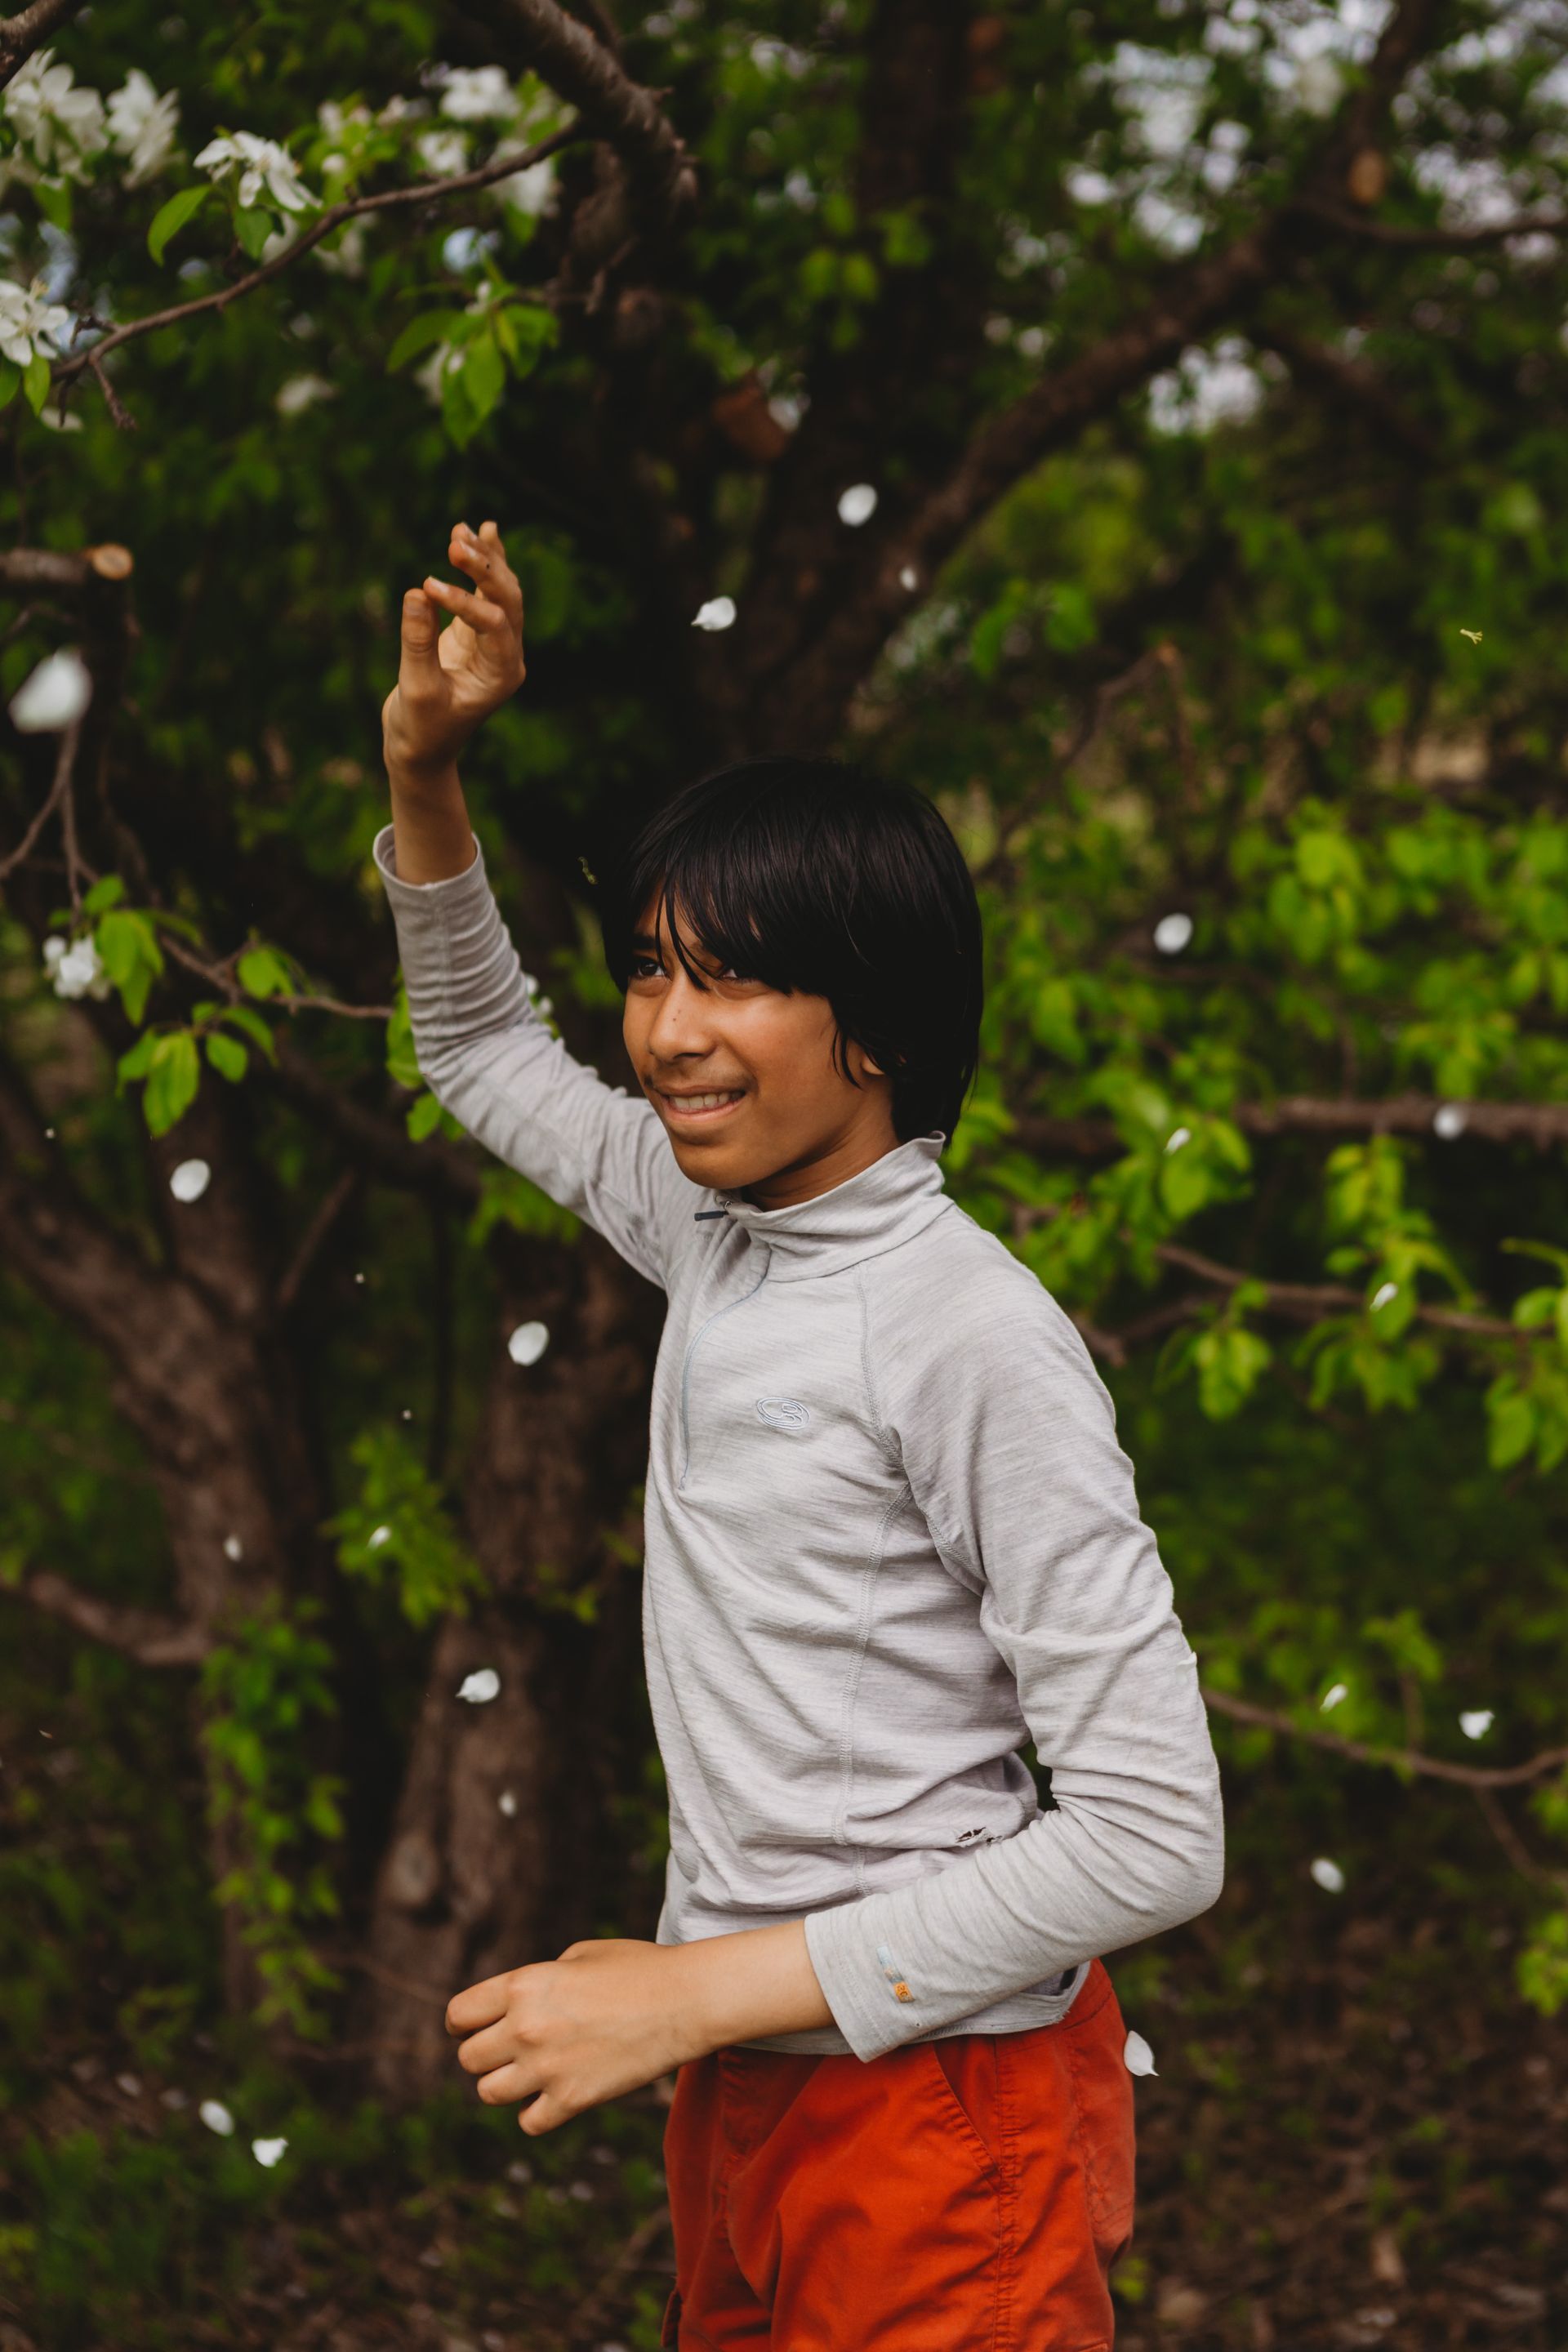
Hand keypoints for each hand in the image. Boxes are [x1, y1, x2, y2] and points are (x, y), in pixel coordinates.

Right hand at [382, 517, 524, 782]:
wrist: (420, 747)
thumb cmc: (420, 729)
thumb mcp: (416, 690)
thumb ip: (418, 643)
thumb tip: (417, 593)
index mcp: (503, 675)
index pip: (494, 625)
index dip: (464, 602)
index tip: (428, 587)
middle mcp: (507, 655)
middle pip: (508, 600)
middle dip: (484, 569)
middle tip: (455, 542)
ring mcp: (494, 642)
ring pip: (500, 591)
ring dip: (483, 559)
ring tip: (461, 529)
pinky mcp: (474, 632)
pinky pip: (484, 592)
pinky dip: (481, 564)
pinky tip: (481, 530)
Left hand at [447, 1938, 702, 2135]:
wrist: (684, 2001)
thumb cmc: (636, 1969)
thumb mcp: (578, 1955)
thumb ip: (538, 1981)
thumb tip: (515, 2007)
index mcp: (523, 1985)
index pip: (458, 2015)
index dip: (463, 2023)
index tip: (474, 2028)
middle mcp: (525, 2028)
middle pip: (468, 2059)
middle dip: (484, 2055)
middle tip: (510, 2051)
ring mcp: (547, 2068)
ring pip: (489, 2094)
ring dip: (505, 2084)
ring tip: (530, 2074)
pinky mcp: (572, 2101)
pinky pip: (528, 2122)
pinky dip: (536, 2112)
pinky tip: (554, 2094)